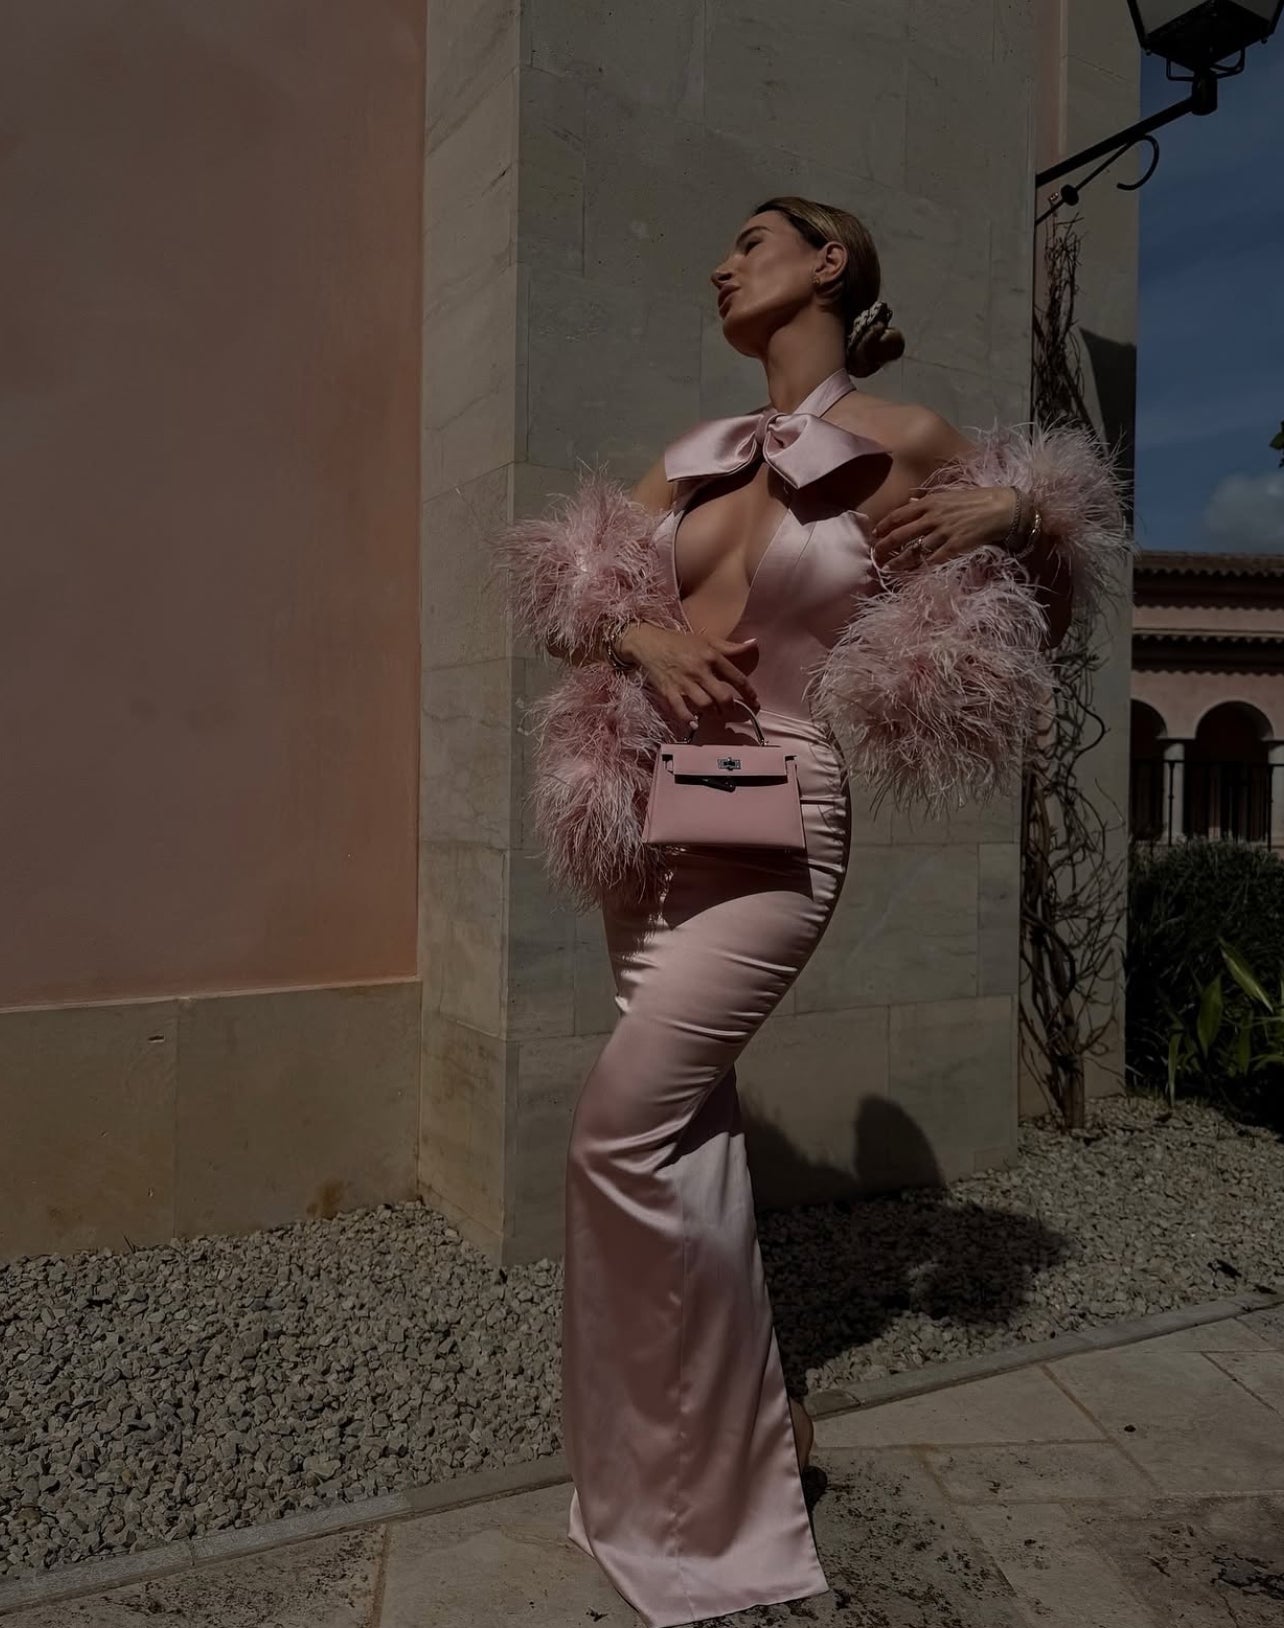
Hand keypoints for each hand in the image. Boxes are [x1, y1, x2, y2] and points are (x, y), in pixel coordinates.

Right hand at [614, 622, 759, 732]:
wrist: (649, 643)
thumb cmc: (680, 642)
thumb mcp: (707, 639)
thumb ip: (730, 646)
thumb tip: (753, 644)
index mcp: (711, 656)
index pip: (737, 678)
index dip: (749, 693)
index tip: (755, 703)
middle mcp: (700, 670)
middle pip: (723, 697)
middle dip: (731, 708)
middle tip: (731, 710)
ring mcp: (684, 682)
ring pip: (705, 705)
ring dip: (713, 714)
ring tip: (715, 714)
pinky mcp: (669, 691)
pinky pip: (681, 710)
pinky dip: (689, 720)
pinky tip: (694, 724)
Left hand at [870, 485, 1017, 576]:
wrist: (1001, 508)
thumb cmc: (975, 500)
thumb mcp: (947, 495)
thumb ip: (926, 501)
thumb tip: (909, 503)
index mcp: (929, 503)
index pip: (898, 515)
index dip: (883, 526)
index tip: (874, 534)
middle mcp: (933, 517)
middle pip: (900, 535)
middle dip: (885, 547)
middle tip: (876, 555)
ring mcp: (943, 533)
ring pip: (914, 551)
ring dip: (899, 562)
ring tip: (888, 569)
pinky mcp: (954, 546)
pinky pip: (933, 560)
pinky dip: (921, 568)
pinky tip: (912, 574)